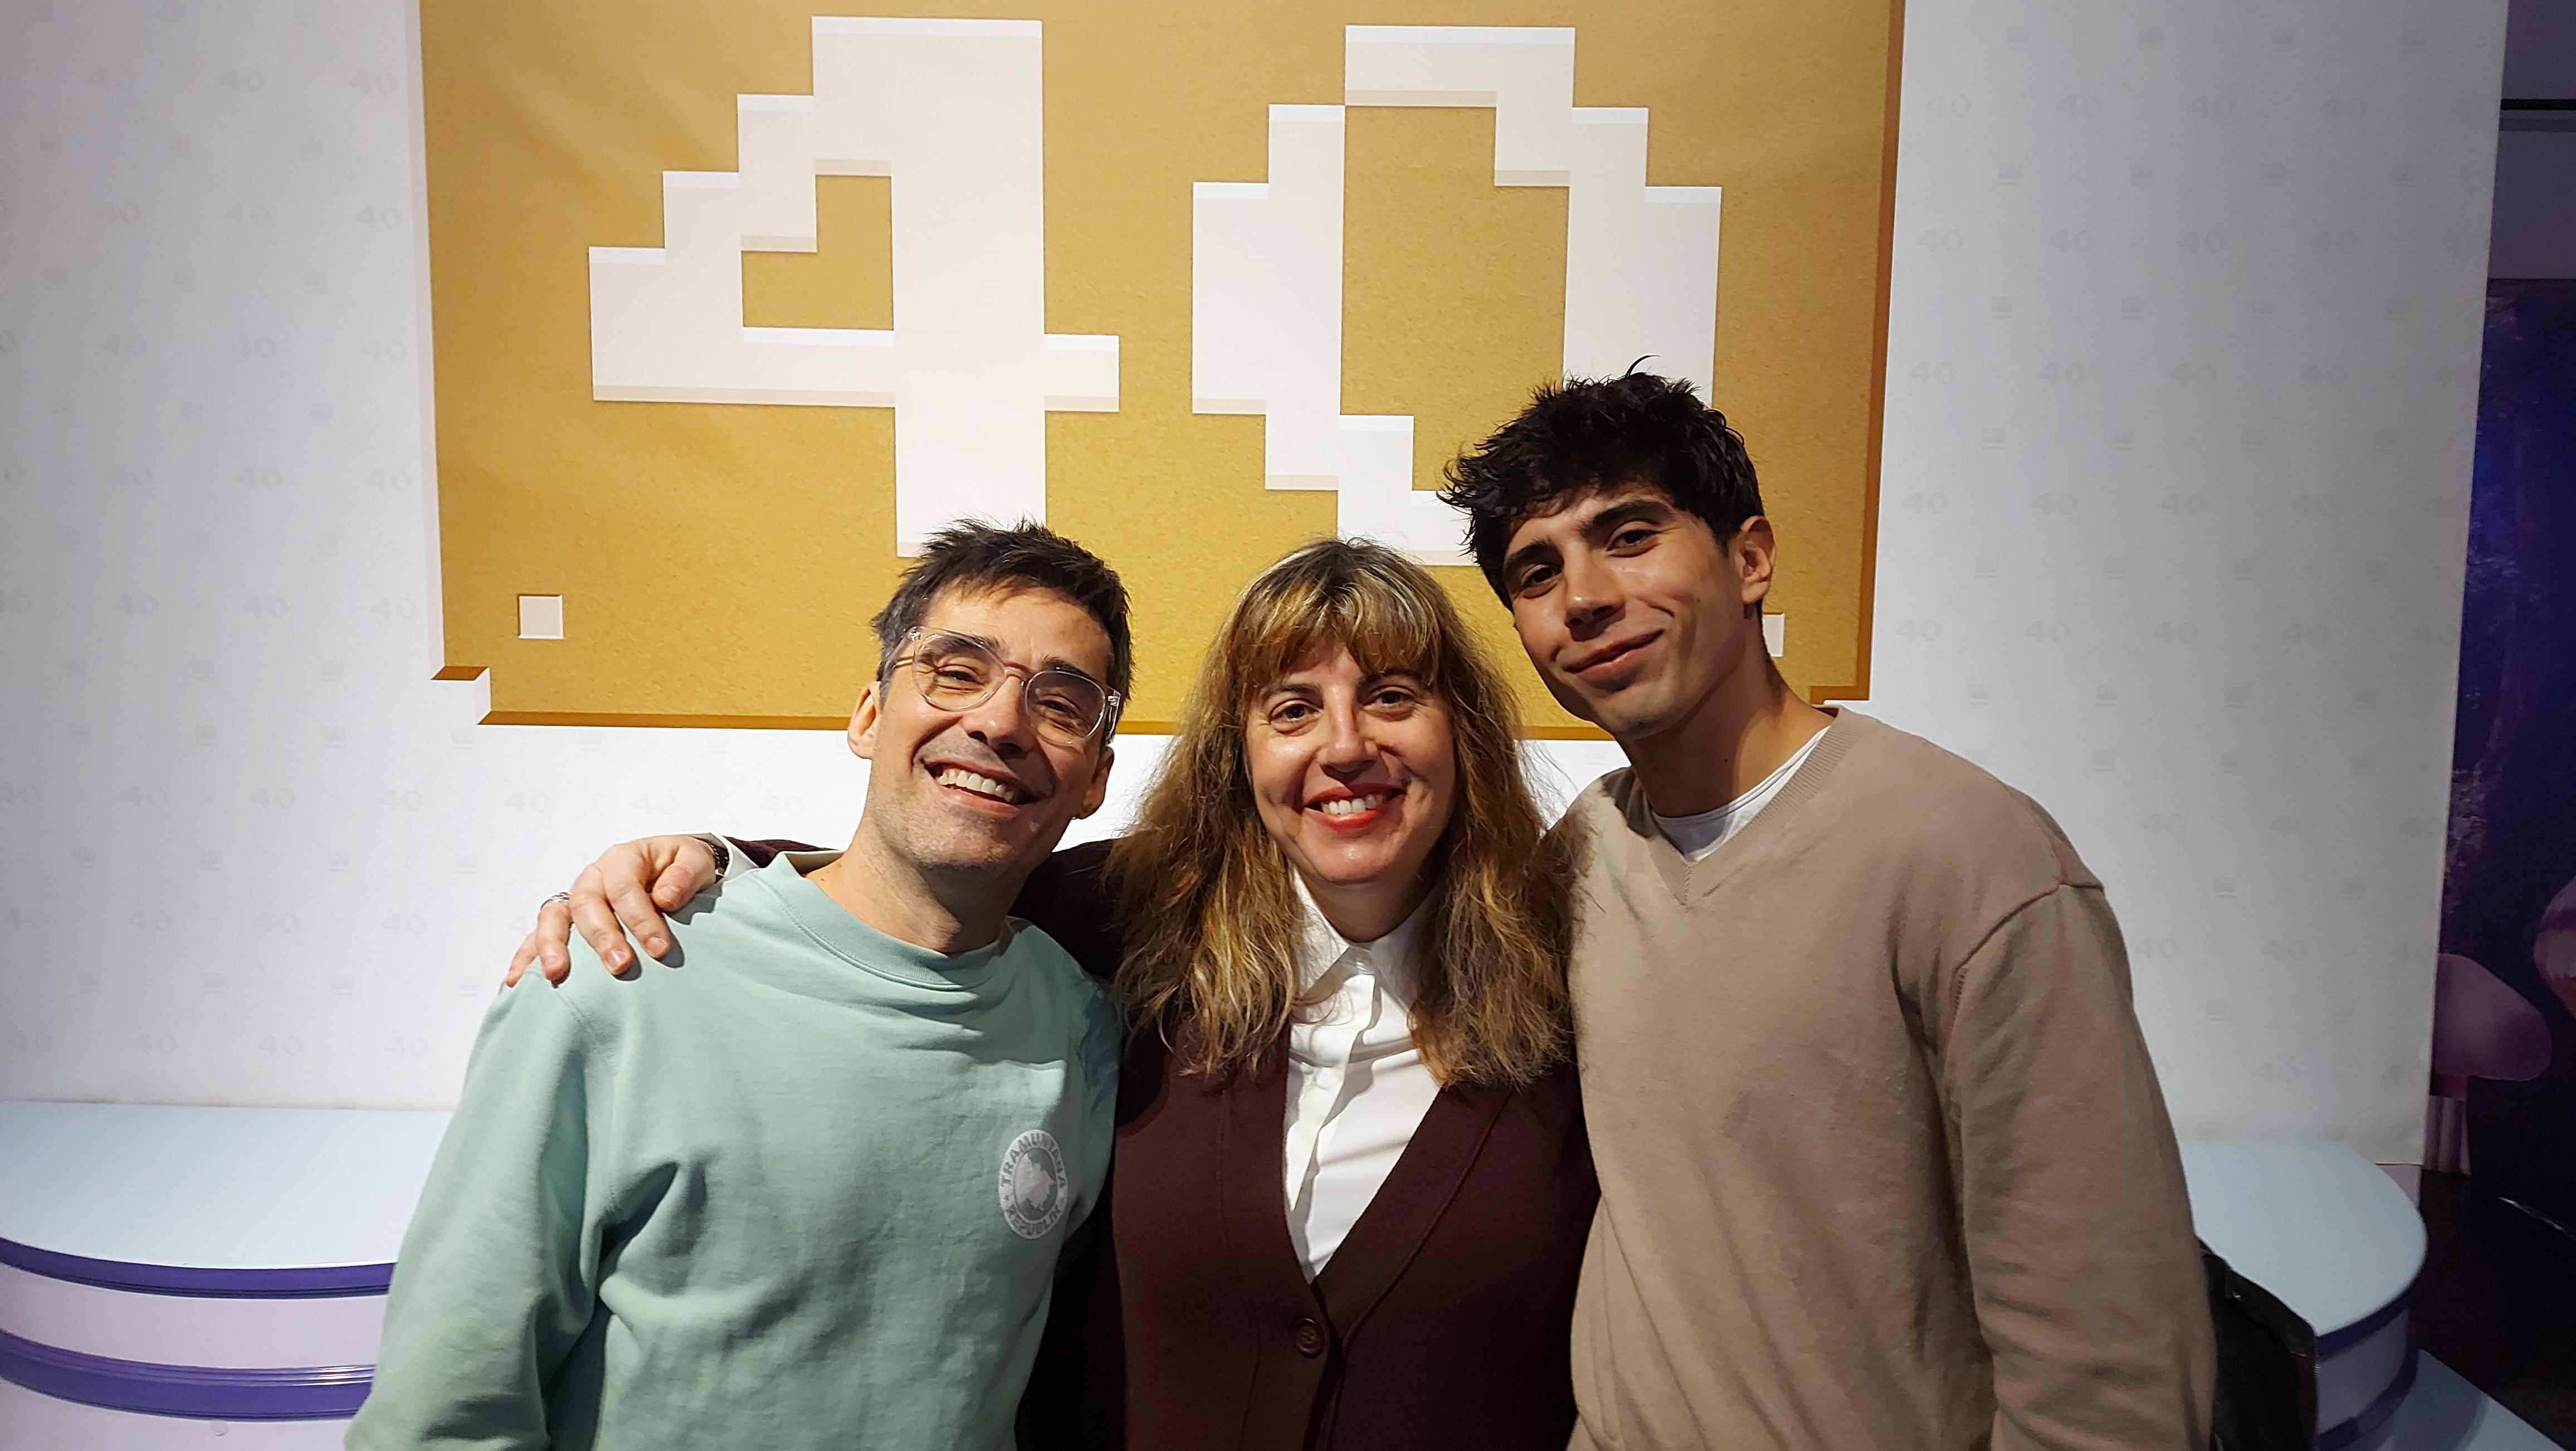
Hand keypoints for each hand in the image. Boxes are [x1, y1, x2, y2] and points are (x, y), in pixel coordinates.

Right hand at [503, 836, 721, 985]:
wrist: (676, 870)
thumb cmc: (683, 867)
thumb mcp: (695, 860)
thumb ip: (685, 875)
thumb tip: (664, 897)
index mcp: (623, 859)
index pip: (624, 887)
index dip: (640, 918)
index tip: (660, 949)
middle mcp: (593, 877)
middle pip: (585, 904)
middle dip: (601, 937)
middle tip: (621, 967)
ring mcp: (575, 899)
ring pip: (553, 917)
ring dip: (552, 946)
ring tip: (557, 975)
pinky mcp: (567, 921)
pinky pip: (538, 936)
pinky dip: (527, 957)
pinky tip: (519, 982)